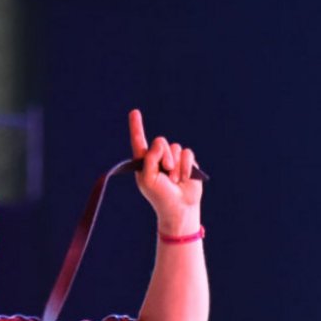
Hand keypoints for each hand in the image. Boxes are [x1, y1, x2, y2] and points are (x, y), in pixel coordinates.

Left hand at [129, 109, 202, 231]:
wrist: (178, 207)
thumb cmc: (159, 196)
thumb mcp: (148, 179)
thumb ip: (149, 158)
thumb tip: (160, 143)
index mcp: (144, 162)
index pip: (139, 142)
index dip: (136, 127)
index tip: (134, 112)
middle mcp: (158, 157)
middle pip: (160, 141)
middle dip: (163, 157)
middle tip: (165, 174)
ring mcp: (173, 158)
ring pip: (175, 147)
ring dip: (175, 166)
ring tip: (174, 180)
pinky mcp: (187, 161)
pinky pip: (187, 153)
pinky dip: (185, 166)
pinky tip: (183, 178)